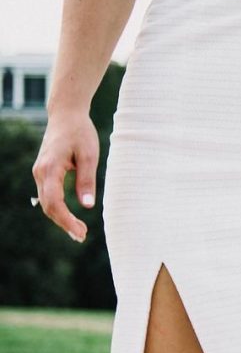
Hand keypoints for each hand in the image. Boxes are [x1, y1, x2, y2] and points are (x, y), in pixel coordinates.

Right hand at [31, 110, 98, 242]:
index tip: (80, 232)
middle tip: (82, 236)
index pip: (54, 202)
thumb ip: (87, 180)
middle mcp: (40, 172)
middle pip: (48, 206)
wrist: (66, 115)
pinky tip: (71, 218)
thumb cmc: (80, 132)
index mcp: (50, 168)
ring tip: (79, 231)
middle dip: (63, 223)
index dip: (66, 220)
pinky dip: (58, 209)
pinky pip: (48, 195)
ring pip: (46, 202)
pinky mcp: (44, 172)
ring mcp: (40, 172)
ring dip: (60, 218)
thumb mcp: (89, 155)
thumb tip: (87, 205)